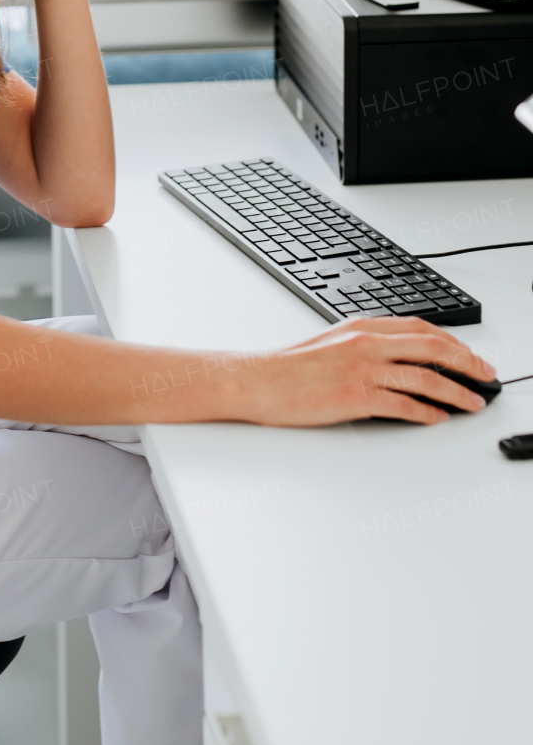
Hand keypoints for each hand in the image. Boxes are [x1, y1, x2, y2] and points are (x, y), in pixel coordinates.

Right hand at [237, 316, 497, 426]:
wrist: (258, 381)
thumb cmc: (290, 366)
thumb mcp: (332, 341)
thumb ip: (367, 344)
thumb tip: (401, 357)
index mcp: (361, 326)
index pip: (420, 327)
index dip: (453, 341)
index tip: (469, 354)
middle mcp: (365, 343)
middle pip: (431, 348)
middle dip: (466, 362)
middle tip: (486, 375)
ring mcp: (361, 370)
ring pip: (424, 377)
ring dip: (456, 391)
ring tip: (472, 402)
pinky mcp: (355, 397)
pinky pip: (402, 404)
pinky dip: (426, 412)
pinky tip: (437, 417)